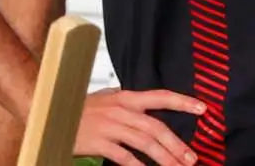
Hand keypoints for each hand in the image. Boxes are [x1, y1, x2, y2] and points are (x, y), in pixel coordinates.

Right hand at [74, 87, 207, 165]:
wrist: (51, 112)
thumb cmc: (78, 108)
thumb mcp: (104, 100)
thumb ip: (125, 104)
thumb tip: (144, 108)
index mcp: (125, 97)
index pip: (160, 96)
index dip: (182, 102)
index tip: (202, 109)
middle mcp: (120, 110)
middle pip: (156, 127)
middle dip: (177, 144)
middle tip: (192, 158)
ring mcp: (110, 126)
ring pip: (145, 143)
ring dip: (165, 158)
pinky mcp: (99, 142)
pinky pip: (125, 157)